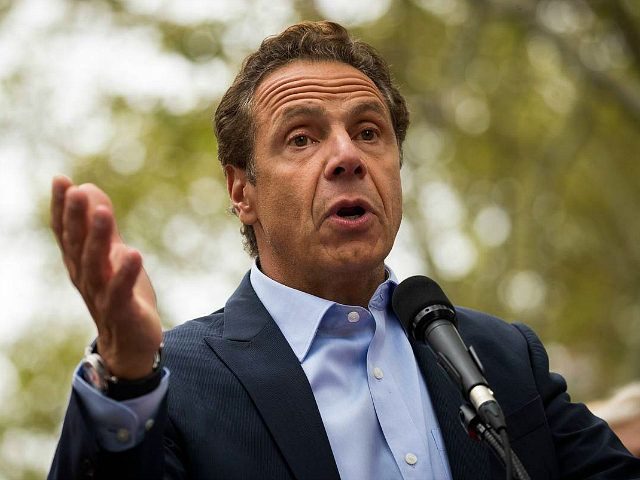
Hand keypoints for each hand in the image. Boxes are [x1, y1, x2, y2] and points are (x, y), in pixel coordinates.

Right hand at [51, 175, 162, 379]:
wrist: (131, 345)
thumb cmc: (120, 296)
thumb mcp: (112, 256)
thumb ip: (103, 226)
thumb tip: (88, 187)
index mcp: (81, 264)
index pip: (66, 233)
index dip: (61, 208)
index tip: (61, 180)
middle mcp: (86, 278)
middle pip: (77, 246)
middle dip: (76, 218)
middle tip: (76, 191)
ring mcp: (102, 296)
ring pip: (95, 266)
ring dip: (99, 239)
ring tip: (104, 213)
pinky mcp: (122, 312)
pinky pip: (120, 292)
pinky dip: (125, 274)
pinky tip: (134, 254)